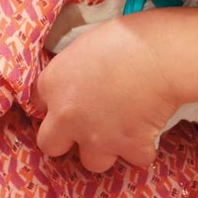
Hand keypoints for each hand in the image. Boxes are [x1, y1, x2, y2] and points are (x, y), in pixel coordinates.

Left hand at [33, 15, 178, 172]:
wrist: (160, 55)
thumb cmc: (125, 36)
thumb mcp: (85, 44)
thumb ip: (72, 69)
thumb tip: (79, 79)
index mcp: (53, 83)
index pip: (38, 104)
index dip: (55, 105)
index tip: (69, 101)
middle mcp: (67, 117)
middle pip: (51, 145)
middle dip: (68, 139)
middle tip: (88, 125)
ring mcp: (96, 138)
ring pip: (92, 161)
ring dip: (106, 148)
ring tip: (122, 127)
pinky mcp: (127, 149)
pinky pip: (134, 158)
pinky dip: (143, 147)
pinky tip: (149, 127)